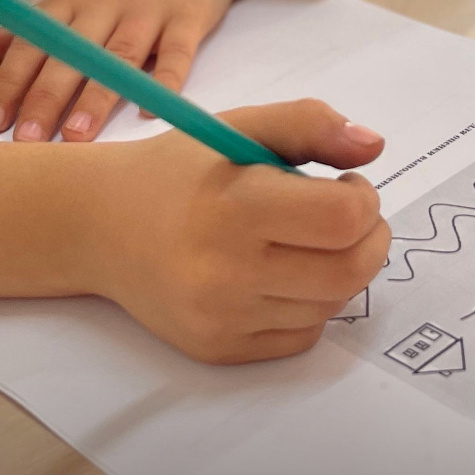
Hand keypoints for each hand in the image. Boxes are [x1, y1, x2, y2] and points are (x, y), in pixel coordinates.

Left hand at [0, 0, 317, 142]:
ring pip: (118, 57)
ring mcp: (149, 9)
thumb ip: (37, 27)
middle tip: (26, 140)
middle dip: (45, 97)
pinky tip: (149, 111)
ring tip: (76, 135)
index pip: (33, 41)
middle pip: (71, 53)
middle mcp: (107, 2)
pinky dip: (165, 81)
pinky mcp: (189, 16)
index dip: (11, 80)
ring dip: (96, 97)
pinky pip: (176, 52)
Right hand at [91, 100, 389, 362]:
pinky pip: (301, 335)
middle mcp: (227, 270)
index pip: (342, 218)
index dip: (363, 197)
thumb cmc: (178, 169)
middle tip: (348, 213)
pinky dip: (309, 303)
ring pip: (330, 305)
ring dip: (339, 269)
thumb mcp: (236, 127)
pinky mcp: (219, 350)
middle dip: (368, 237)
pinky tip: (281, 271)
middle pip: (349, 270)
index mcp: (234, 204)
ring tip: (305, 238)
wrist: (100, 225)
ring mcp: (222, 317)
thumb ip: (308, 124)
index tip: (346, 181)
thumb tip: (374, 145)